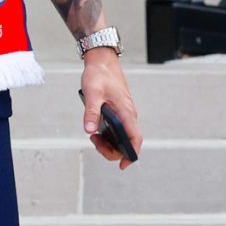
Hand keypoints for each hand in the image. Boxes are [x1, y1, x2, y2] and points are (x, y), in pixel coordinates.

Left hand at [80, 46, 141, 167]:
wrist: (102, 61)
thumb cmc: (99, 75)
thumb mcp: (92, 93)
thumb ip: (91, 112)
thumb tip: (90, 131)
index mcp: (126, 113)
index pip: (135, 139)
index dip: (132, 154)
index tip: (123, 165)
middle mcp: (128, 116)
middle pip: (127, 142)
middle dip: (112, 149)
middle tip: (94, 142)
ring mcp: (124, 114)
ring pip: (121, 137)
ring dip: (108, 143)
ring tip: (93, 136)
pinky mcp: (118, 112)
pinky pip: (116, 130)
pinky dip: (107, 135)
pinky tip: (95, 131)